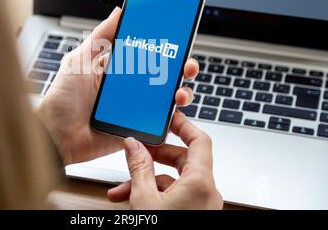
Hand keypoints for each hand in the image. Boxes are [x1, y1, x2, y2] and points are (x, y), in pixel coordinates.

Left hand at [37, 7, 199, 164]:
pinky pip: (157, 121)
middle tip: (187, 65)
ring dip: (179, 92)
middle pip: (161, 73)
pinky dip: (170, 117)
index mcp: (114, 67)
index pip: (145, 52)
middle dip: (180, 68)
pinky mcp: (134, 126)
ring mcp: (132, 106)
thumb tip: (119, 11)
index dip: (163, 45)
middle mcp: (127, 85)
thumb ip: (100, 36)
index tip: (178, 37)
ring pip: (164, 97)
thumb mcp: (79, 60)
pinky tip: (173, 111)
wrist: (55, 137)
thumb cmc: (61, 99)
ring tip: (179, 92)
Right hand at [107, 112, 222, 209]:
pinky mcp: (192, 212)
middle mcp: (206, 191)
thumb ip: (138, 167)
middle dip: (155, 155)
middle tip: (136, 149)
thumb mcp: (145, 200)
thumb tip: (133, 144)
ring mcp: (200, 203)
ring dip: (147, 178)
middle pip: (183, 158)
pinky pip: (174, 194)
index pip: (200, 140)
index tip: (168, 115)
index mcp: (201, 182)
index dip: (184, 124)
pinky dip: (153, 192)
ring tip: (122, 186)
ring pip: (174, 179)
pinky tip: (129, 197)